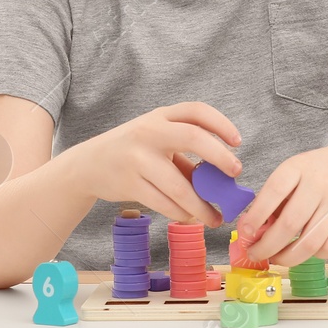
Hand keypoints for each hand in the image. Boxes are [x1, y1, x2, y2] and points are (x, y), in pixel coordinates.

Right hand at [63, 102, 242, 227]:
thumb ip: (185, 155)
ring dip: (202, 206)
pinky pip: (164, 203)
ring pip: (179, 185)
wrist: (89, 164)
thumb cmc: (133, 152)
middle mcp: (149, 132)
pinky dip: (181, 213)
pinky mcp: (129, 184)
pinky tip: (190, 217)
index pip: (196, 110)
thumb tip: (222, 180)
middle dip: (219, 156)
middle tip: (236, 173)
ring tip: (215, 217)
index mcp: (160, 116)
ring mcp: (137, 158)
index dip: (221, 123)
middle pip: (192, 136)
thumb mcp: (156, 142)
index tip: (238, 142)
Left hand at [235, 136, 327, 267]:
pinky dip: (315, 256)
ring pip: (310, 242)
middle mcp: (319, 184)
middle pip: (290, 224)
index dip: (256, 215)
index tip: (245, 232)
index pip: (273, 192)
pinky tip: (306, 252)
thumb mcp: (297, 171)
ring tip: (277, 258)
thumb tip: (256, 230)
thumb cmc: (324, 169)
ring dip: (288, 258)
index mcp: (299, 167)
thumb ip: (277, 198)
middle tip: (256, 253)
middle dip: (267, 246)